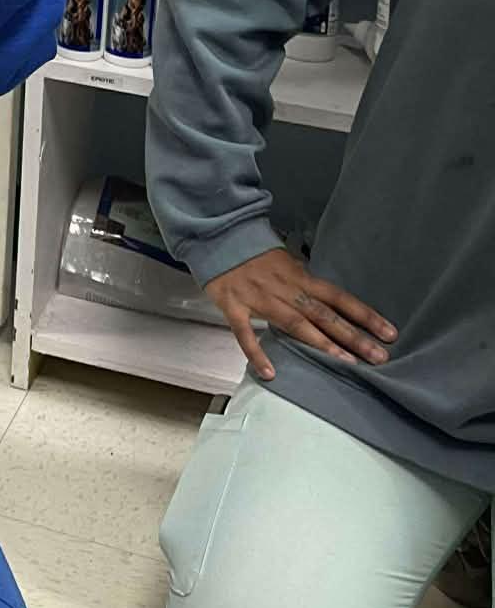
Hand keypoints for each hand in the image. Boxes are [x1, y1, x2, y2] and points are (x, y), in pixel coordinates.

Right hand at [206, 248, 396, 381]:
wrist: (218, 234)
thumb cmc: (254, 251)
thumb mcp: (287, 261)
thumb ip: (305, 282)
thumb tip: (330, 301)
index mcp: (300, 276)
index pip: (339, 298)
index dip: (365, 315)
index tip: (389, 333)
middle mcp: (285, 289)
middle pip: (324, 315)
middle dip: (353, 336)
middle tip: (379, 357)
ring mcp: (259, 298)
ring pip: (295, 324)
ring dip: (322, 345)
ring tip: (346, 364)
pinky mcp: (234, 306)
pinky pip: (245, 333)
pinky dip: (257, 353)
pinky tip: (270, 373)